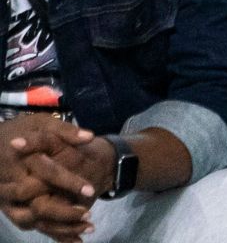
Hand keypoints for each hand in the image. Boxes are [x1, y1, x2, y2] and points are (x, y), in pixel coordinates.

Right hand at [0, 117, 96, 241]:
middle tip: (88, 213)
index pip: (48, 174)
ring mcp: (7, 199)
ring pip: (32, 220)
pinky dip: (51, 232)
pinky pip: (28, 224)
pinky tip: (74, 239)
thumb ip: (66, 131)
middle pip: (38, 204)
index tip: (90, 190)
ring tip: (87, 226)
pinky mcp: (9, 207)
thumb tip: (90, 137)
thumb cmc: (20, 129)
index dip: (69, 182)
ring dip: (59, 227)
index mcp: (21, 160)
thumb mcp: (42, 122)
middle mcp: (11, 183)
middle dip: (64, 211)